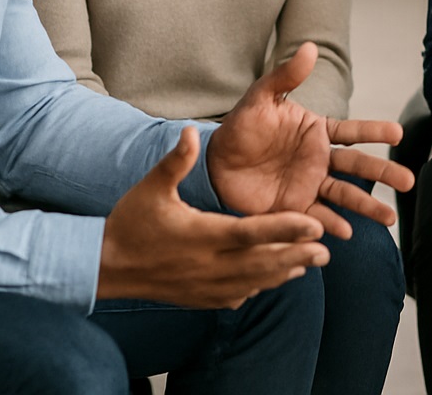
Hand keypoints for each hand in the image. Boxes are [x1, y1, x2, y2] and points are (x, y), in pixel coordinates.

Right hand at [99, 126, 329, 307]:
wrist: (105, 266)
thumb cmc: (130, 222)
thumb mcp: (151, 188)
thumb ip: (176, 161)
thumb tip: (191, 131)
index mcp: (201, 234)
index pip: (251, 233)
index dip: (285, 229)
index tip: (313, 225)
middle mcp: (208, 264)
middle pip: (262, 262)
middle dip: (296, 256)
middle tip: (326, 249)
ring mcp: (205, 286)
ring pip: (254, 281)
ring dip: (284, 272)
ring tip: (313, 263)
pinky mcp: (200, 299)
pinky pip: (238, 295)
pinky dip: (261, 285)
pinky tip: (278, 277)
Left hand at [205, 42, 415, 236]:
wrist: (213, 165)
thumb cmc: (239, 129)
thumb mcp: (260, 99)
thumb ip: (286, 76)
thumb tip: (310, 47)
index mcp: (316, 133)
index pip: (352, 132)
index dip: (375, 132)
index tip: (398, 133)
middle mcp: (319, 160)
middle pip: (358, 167)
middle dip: (383, 174)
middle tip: (408, 181)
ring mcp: (309, 185)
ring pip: (345, 195)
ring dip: (367, 207)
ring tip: (389, 218)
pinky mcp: (294, 208)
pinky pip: (317, 216)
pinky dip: (332, 225)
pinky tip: (345, 231)